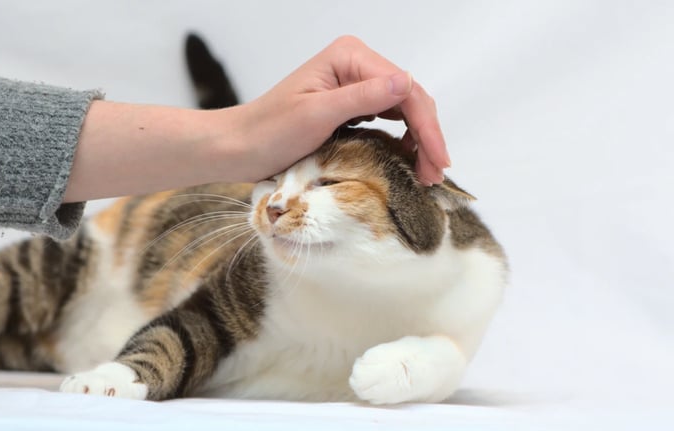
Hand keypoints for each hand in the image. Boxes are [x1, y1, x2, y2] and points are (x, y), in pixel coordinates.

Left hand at [231, 35, 449, 184]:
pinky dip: (401, 140)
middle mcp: (355, 65)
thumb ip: (362, 97)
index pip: (404, 89)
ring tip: (427, 173)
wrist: (239, 147)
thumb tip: (406, 82)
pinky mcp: (348, 106)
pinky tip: (407, 158)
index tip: (438, 161)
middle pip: (408, 98)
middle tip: (437, 174)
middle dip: (427, 136)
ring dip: (418, 140)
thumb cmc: (269, 131)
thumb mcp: (316, 114)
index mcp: (349, 57)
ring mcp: (352, 85)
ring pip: (402, 110)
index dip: (426, 125)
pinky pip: (386, 119)